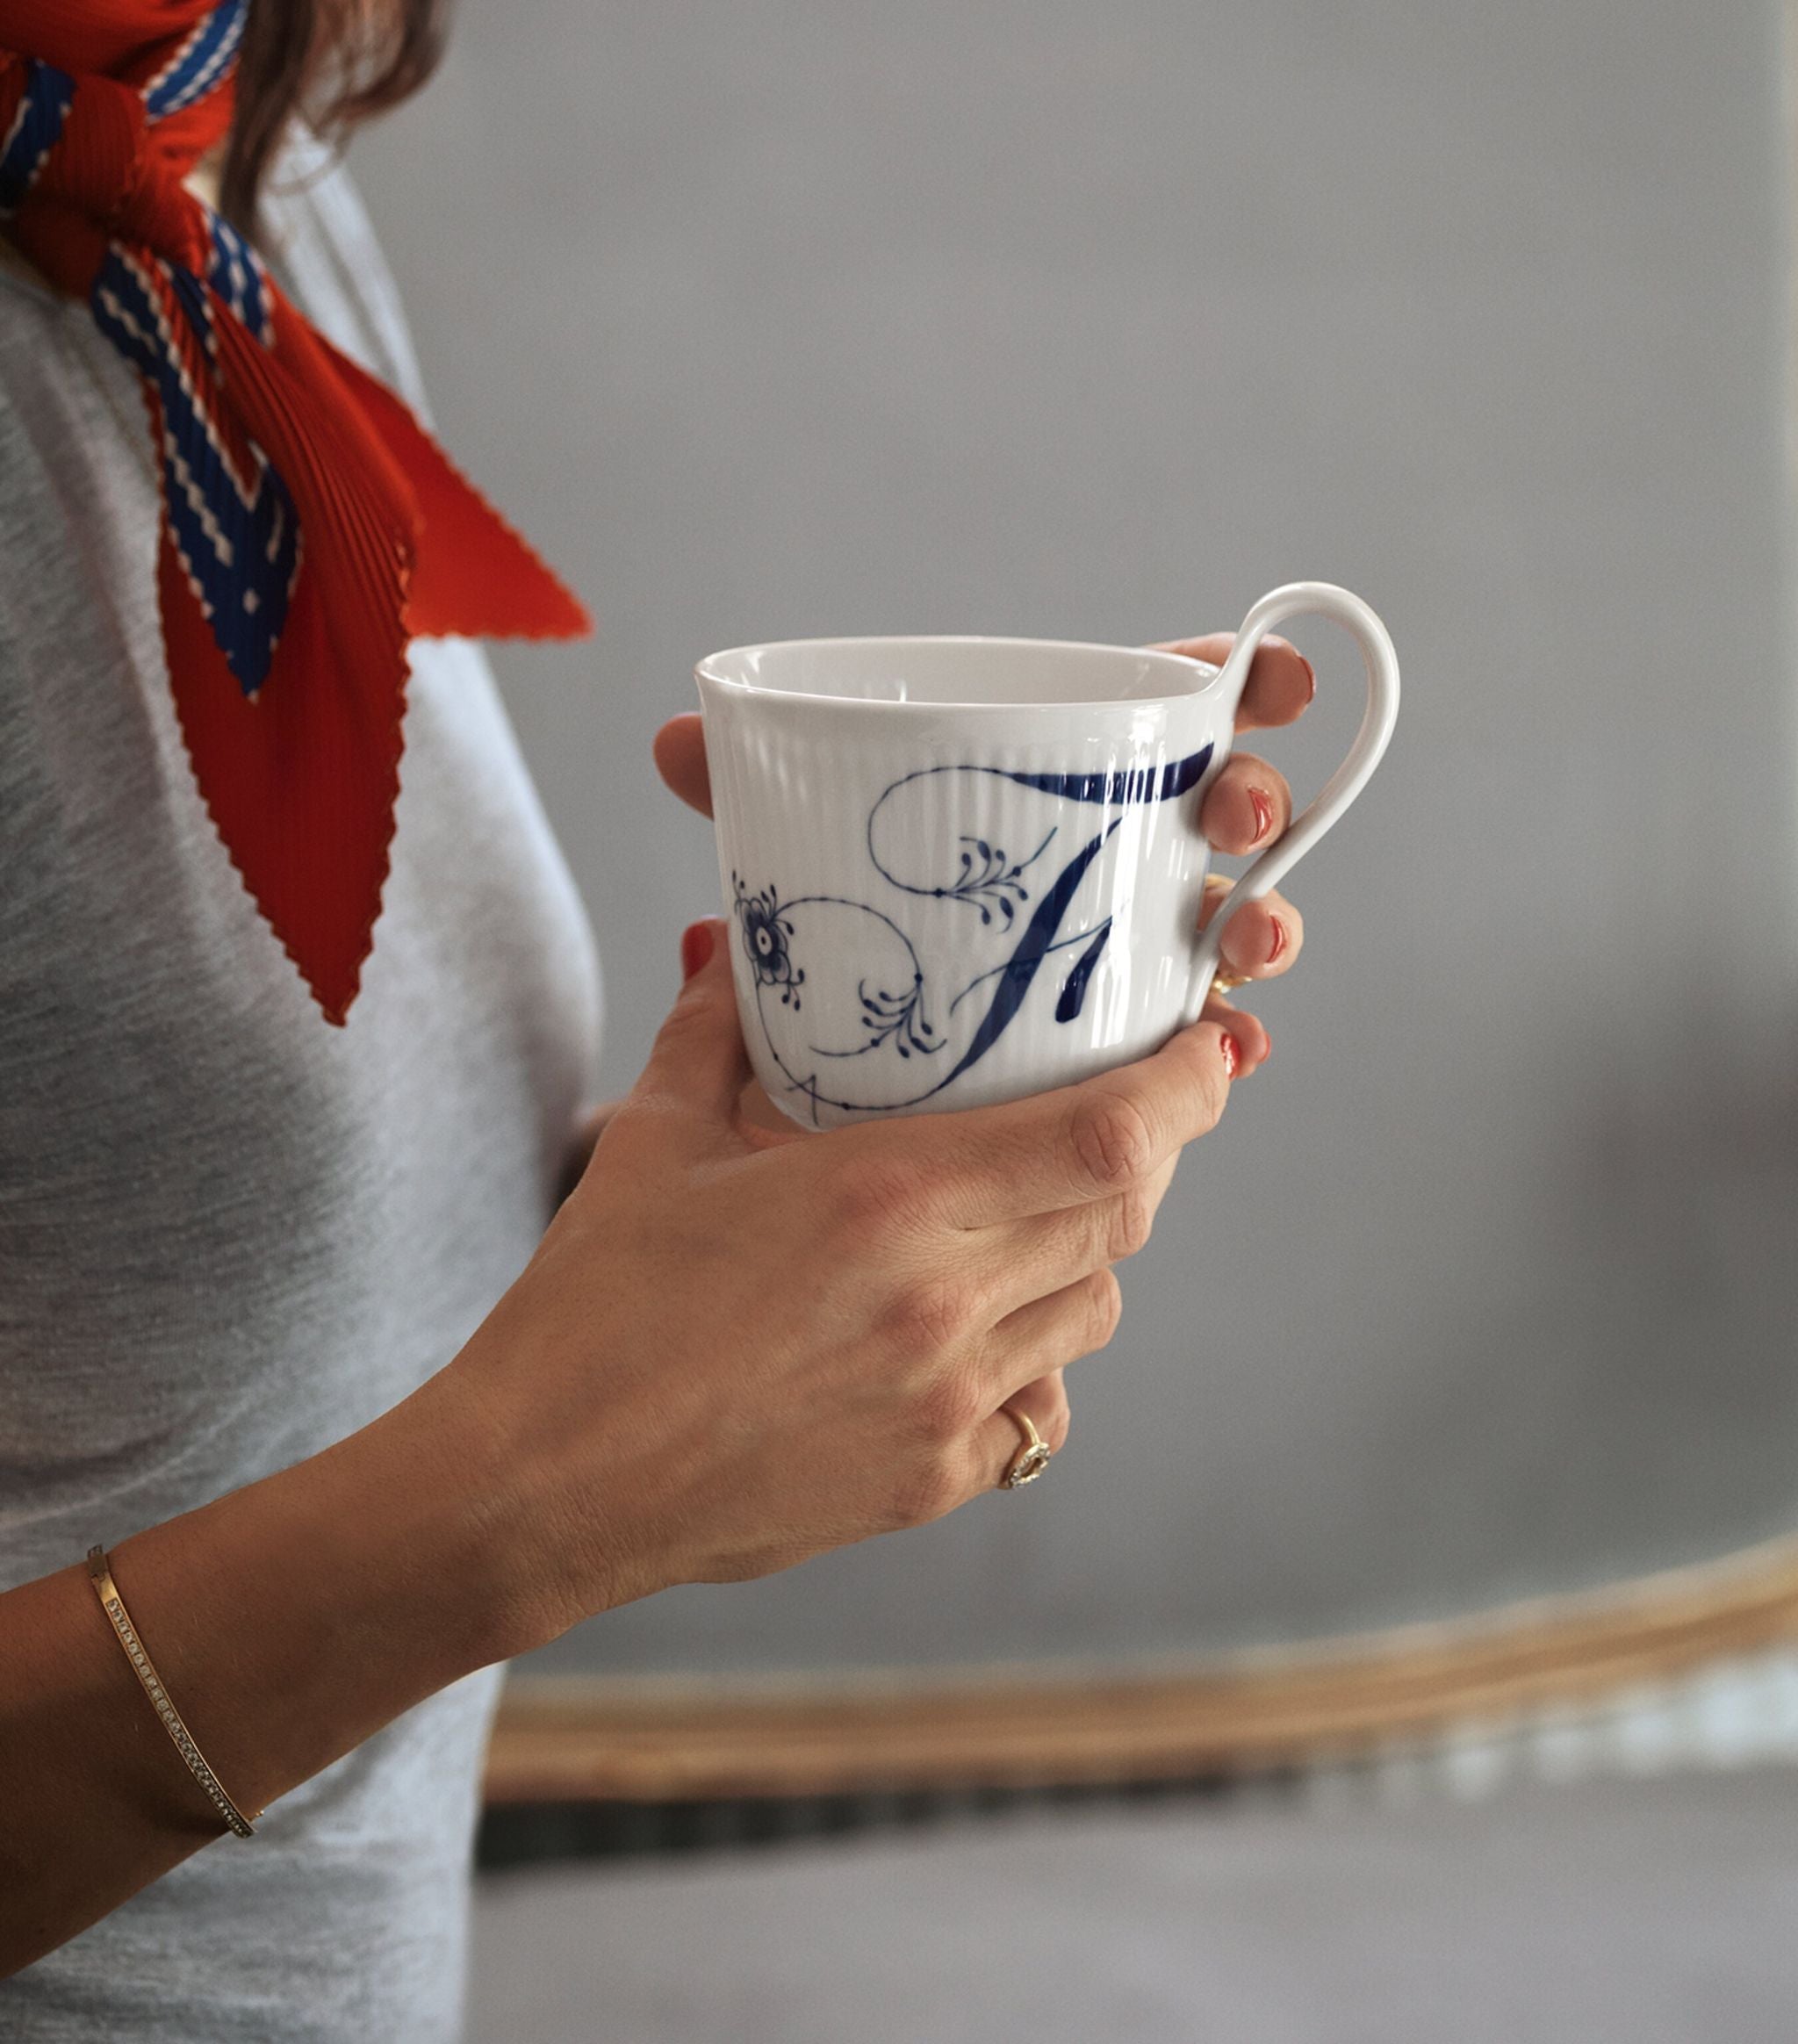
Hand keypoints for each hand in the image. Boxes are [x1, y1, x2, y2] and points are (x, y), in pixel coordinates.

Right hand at [441, 921, 1236, 1645]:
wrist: (544, 1484)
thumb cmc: (591, 1312)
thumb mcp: (654, 1142)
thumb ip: (715, 1030)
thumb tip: (735, 949)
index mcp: (891, 1200)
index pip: (1113, 1135)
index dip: (1189, 1088)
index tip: (1210, 1049)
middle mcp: (946, 1303)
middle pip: (1125, 1213)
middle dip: (1143, 1155)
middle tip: (1111, 1113)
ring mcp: (949, 1404)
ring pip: (1094, 1310)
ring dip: (1086, 1252)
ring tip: (1025, 1221)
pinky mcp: (931, 1482)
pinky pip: (1040, 1412)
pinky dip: (1034, 1362)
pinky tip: (970, 1336)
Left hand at [652, 630, 1314, 1072]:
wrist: (833, 1078)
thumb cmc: (840, 922)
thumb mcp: (797, 848)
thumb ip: (745, 789)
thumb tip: (676, 746)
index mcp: (1059, 775)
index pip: (1167, 708)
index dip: (1239, 682)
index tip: (1269, 677)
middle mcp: (1117, 852)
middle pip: (1224, 810)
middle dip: (1254, 799)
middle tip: (1233, 812)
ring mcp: (1136, 947)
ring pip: (1233, 922)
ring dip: (1261, 922)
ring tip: (1241, 944)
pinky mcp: (1134, 1039)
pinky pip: (1202, 1039)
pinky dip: (1225, 1043)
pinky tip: (1230, 1051)